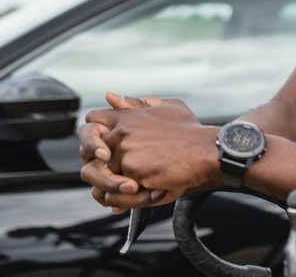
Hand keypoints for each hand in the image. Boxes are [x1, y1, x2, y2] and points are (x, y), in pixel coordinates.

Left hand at [80, 92, 216, 211]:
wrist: (206, 150)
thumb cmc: (190, 130)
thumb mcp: (166, 106)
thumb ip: (135, 103)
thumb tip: (110, 96)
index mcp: (126, 116)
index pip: (91, 122)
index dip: (92, 137)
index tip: (102, 149)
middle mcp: (121, 132)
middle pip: (89, 153)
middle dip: (100, 166)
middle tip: (117, 174)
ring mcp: (125, 152)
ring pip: (101, 175)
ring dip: (113, 185)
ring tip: (134, 188)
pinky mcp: (133, 172)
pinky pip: (116, 191)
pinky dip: (127, 198)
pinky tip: (145, 194)